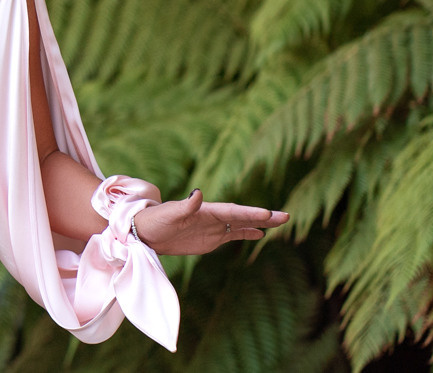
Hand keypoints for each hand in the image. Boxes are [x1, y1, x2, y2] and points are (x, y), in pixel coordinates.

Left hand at [130, 190, 287, 255]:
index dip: (249, 213)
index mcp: (205, 209)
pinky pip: (233, 234)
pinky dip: (247, 233)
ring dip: (260, 223)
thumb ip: (186, 205)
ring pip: (242, 224)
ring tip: (280, 222)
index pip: (233, 211)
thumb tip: (198, 192)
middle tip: (286, 216)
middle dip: (264, 216)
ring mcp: (214, 227)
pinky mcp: (211, 239)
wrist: (146, 233)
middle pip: (243, 216)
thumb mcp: (170, 214)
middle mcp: (213, 217)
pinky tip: (260, 234)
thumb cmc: (156, 221)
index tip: (267, 214)